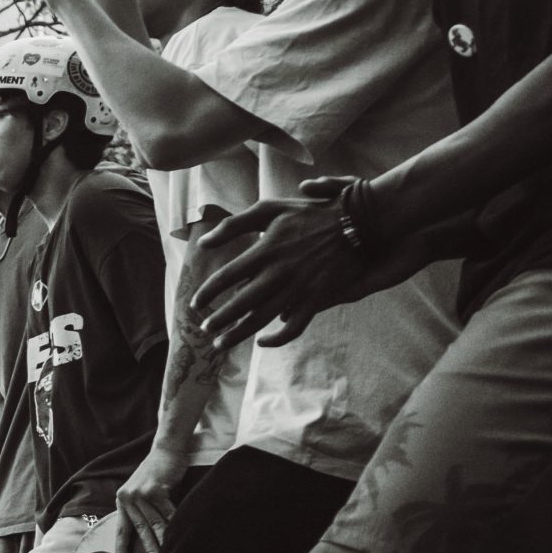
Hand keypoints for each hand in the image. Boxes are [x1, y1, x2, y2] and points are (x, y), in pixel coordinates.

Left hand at [112, 443, 188, 552]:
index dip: (121, 547)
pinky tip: (179, 535)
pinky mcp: (156, 490)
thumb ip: (143, 510)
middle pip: (140, 529)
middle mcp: (128, 497)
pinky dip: (174, 524)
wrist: (166, 450)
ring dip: (161, 540)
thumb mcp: (143, 492)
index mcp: (122, 499)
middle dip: (147, 548)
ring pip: (154, 523)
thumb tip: (152, 536)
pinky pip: (168, 512)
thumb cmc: (158, 474)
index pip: (121, 528)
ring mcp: (141, 493)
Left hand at [192, 181, 376, 348]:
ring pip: (262, 320)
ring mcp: (299, 288)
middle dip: (218, 320)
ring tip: (220, 344)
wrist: (356, 222)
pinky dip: (278, 339)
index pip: (226, 277)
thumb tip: (202, 243)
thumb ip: (233, 224)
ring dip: (238, 334)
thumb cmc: (308, 213)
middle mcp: (279, 273)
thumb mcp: (269, 208)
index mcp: (265, 251)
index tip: (195, 304)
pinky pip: (294, 327)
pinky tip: (262, 342)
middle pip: (240, 304)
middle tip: (203, 329)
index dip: (208, 293)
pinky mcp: (316, 299)